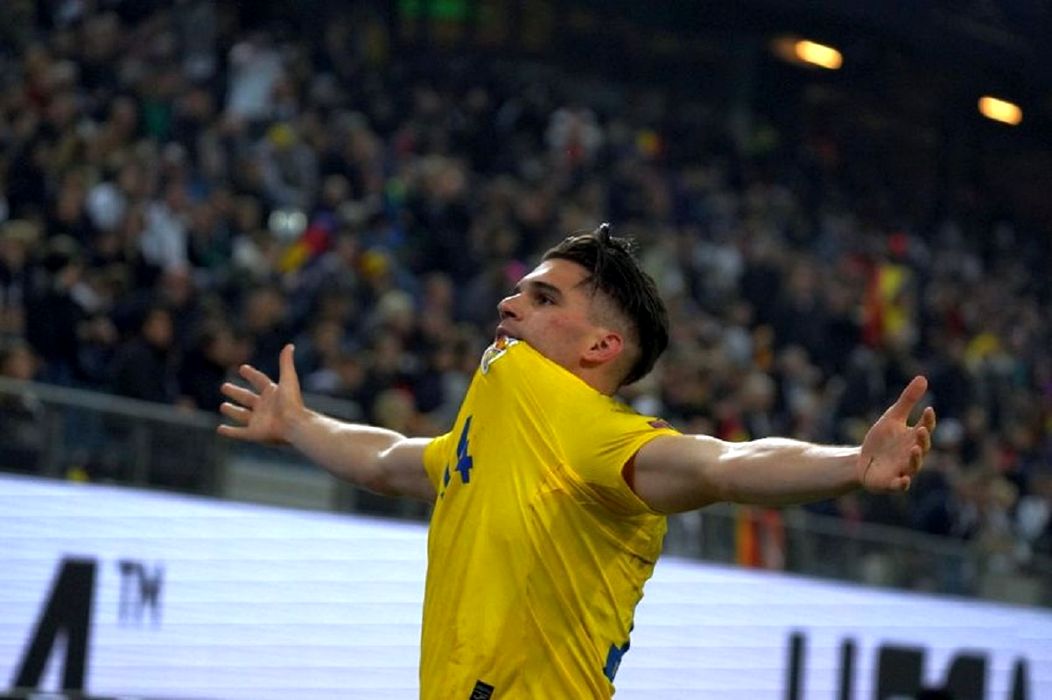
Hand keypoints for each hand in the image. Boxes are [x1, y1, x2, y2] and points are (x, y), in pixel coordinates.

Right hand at [218, 344, 303, 444]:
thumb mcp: (288, 379)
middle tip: (224, 386)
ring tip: (223, 406)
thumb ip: (286, 362)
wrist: (294, 424)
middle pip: (248, 398)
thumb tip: (289, 345)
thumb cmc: (292, 402)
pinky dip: (229, 431)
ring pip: (242, 415)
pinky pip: (239, 432)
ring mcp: (259, 420)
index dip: (251, 374)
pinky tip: (220, 429)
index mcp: (273, 393)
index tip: (242, 368)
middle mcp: (265, 407)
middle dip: (236, 393)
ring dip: (232, 411)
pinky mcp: (254, 433)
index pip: (260, 381)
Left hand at [858, 376, 936, 492]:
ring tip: (914, 449)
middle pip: (922, 447)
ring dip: (915, 459)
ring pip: (913, 466)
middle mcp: (912, 454)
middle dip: (922, 440)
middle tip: (921, 431)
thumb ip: (907, 401)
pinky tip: (903, 479)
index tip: (928, 409)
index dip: (928, 420)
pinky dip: (902, 483)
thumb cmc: (882, 440)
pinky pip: (900, 485)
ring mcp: (903, 469)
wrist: (863, 461)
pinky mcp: (891, 483)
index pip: (925, 428)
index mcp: (913, 437)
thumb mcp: (892, 417)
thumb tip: (923, 377)